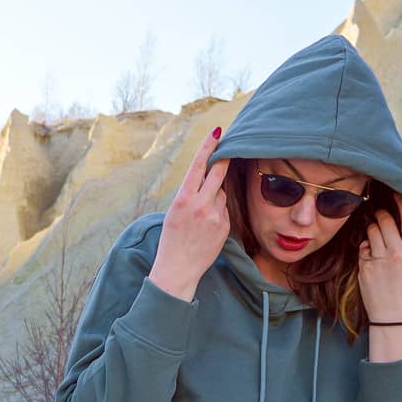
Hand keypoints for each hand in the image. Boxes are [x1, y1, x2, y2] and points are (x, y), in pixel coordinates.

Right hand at [147, 128, 230, 302]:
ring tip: (201, 216)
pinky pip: (225, 210)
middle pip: (218, 173)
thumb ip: (190, 193)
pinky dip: (219, 213)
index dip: (209, 147)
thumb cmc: (172, 240)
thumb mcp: (174, 212)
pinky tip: (208, 228)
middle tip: (229, 150)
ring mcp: (214, 216)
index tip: (218, 132)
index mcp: (183, 199)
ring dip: (215, 196)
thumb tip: (209, 177)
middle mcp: (200, 205)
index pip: (199, 166)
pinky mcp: (224, 227)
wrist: (177, 270)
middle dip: (223, 161)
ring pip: (221, 193)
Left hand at [357, 197, 401, 320]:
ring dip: (372, 228)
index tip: (397, 193)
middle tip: (381, 215)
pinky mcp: (365, 266)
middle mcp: (397, 252)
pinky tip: (371, 253)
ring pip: (372, 230)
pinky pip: (363, 246)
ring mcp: (380, 259)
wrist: (393, 314)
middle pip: (386, 220)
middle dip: (382, 214)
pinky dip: (366, 246)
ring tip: (376, 235)